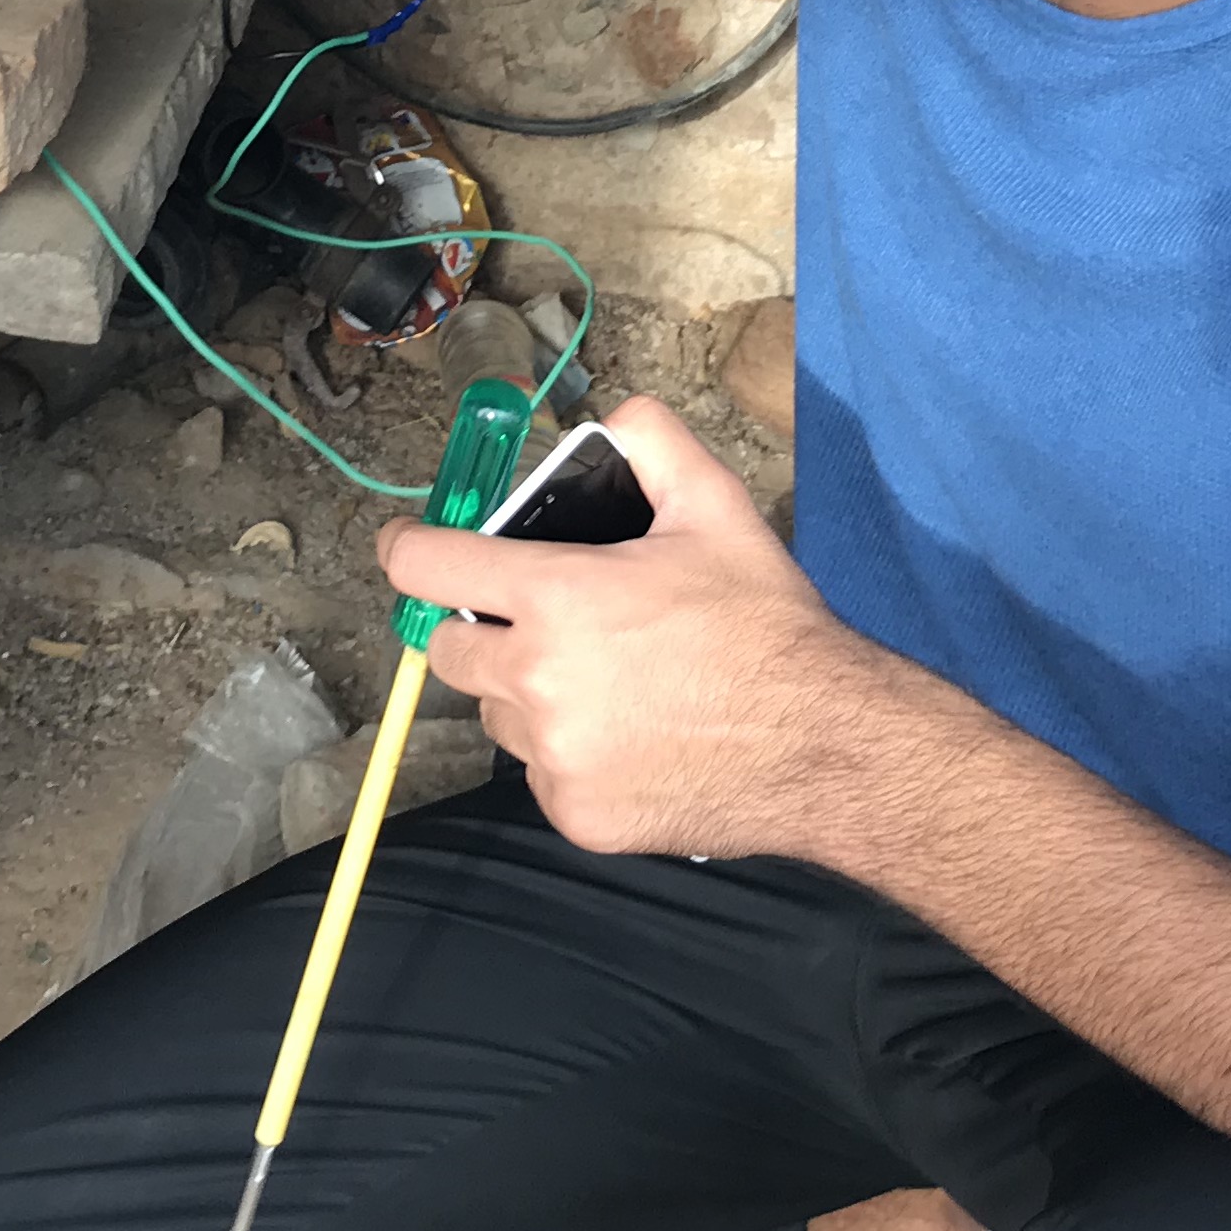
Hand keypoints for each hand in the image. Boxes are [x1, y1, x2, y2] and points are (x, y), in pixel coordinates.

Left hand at [379, 399, 915, 859]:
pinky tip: (631, 735)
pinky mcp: (576, 814)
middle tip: (540, 621)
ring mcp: (553, 757)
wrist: (823, 744)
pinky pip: (542, 773)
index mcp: (557, 598)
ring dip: (527, 694)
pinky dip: (568, 754)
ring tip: (605, 681)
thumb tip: (617, 416)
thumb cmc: (768, 626)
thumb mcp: (717, 508)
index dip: (409, 550)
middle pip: (448, 650)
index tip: (407, 548)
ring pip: (499, 716)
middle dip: (479, 628)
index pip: (429, 569)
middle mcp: (538, 682)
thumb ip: (655, 442)